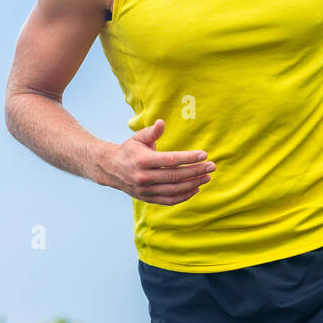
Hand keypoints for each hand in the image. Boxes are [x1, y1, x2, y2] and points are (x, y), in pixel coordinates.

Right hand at [97, 118, 215, 204]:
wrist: (111, 169)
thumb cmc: (129, 151)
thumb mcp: (138, 138)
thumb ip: (152, 132)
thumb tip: (162, 122)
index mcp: (142, 160)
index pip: (170, 160)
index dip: (188, 158)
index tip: (204, 155)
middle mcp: (144, 177)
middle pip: (175, 176)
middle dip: (196, 171)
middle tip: (211, 167)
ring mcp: (146, 190)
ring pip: (174, 190)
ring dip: (193, 184)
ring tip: (206, 177)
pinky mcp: (148, 199)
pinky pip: (169, 200)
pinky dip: (184, 196)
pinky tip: (196, 189)